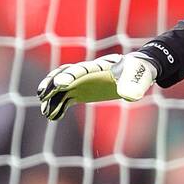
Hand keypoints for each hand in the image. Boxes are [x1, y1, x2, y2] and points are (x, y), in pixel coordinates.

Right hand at [37, 53, 157, 121]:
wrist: (136, 72)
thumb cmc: (138, 72)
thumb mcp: (140, 77)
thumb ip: (134, 84)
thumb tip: (129, 96)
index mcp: (100, 67)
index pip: (81, 69)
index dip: (70, 75)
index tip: (60, 84)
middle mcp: (87, 73)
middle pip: (65, 75)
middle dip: (54, 84)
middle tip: (43, 95)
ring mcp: (82, 82)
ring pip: (62, 88)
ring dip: (52, 98)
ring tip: (46, 111)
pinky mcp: (81, 91)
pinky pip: (66, 98)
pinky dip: (58, 106)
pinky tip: (52, 116)